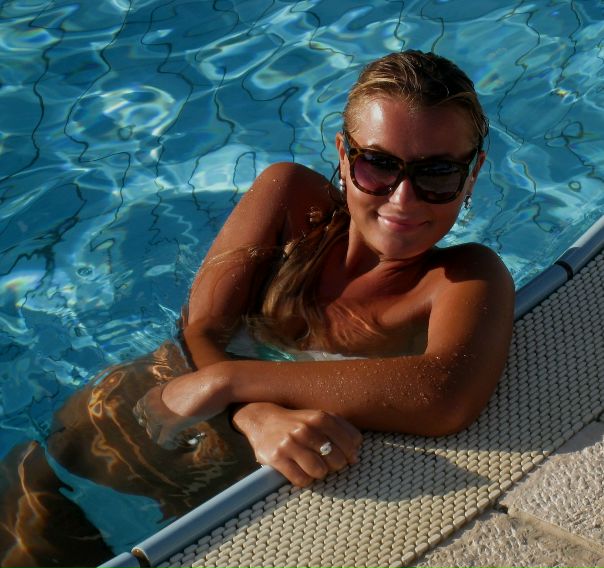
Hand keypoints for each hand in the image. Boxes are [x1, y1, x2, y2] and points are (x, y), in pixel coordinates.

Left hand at [133, 385, 201, 449]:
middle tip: (171, 433)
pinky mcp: (171, 424)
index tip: (159, 422)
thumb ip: (170, 396)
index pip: (139, 410)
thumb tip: (172, 406)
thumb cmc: (201, 382)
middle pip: (147, 425)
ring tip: (176, 439)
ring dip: (164, 438)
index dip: (147, 418)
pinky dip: (170, 444)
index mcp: (154, 393)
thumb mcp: (178, 386)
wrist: (213, 382)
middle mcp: (153, 404)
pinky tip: (177, 443)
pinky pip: (164, 441)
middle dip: (158, 430)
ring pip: (154, 435)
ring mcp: (160, 415)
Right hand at [233, 403, 362, 486]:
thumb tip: (356, 457)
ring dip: (319, 473)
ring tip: (312, 467)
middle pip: (337, 459)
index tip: (346, 455)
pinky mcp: (277, 457)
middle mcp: (306, 429)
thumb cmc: (297, 422)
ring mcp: (291, 443)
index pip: (351, 442)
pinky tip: (300, 471)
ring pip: (320, 471)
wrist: (263, 420)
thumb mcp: (319, 418)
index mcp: (320, 417)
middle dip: (335, 465)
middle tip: (327, 463)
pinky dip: (304, 480)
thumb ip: (340, 431)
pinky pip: (301, 479)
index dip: (351, 453)